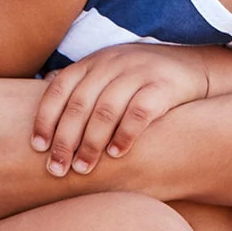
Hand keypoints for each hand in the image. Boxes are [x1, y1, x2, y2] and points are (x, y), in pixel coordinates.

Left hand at [33, 45, 211, 175]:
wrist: (193, 66)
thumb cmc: (140, 77)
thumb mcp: (108, 70)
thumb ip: (80, 83)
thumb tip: (43, 99)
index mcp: (93, 61)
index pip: (60, 88)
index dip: (46, 118)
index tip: (38, 147)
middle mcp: (112, 63)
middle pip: (80, 103)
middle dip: (65, 139)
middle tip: (57, 169)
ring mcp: (137, 73)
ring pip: (106, 110)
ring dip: (91, 143)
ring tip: (83, 168)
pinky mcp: (162, 86)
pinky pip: (139, 112)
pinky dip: (125, 134)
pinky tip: (116, 154)